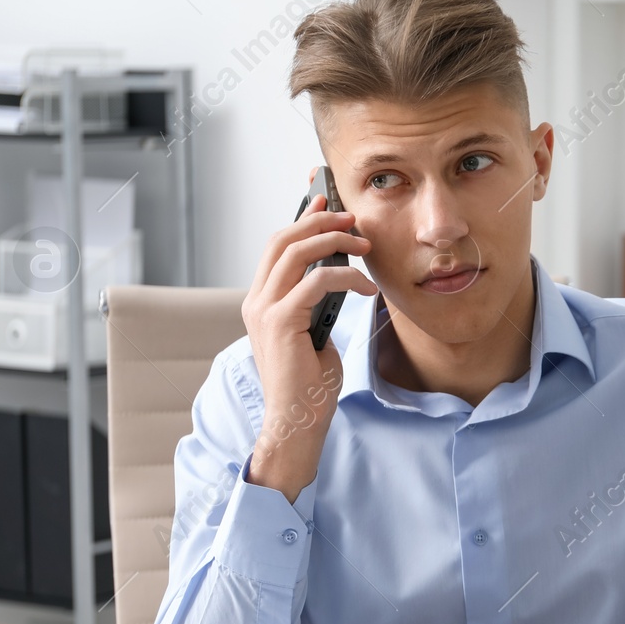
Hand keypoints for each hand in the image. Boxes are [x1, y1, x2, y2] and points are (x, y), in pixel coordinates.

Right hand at [241, 184, 377, 501]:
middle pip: (283, 241)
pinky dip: (347, 278)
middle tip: (353, 219)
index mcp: (260, 301)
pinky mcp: (282, 322)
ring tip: (365, 247)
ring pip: (297, 254)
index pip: (277, 247)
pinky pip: (318, 282)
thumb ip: (315, 304)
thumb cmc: (309, 382)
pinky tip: (368, 289)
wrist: (297, 419)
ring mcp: (264, 310)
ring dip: (335, 242)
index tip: (326, 204)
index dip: (301, 221)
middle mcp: (256, 300)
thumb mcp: (314, 332)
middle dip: (320, 222)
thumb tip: (337, 277)